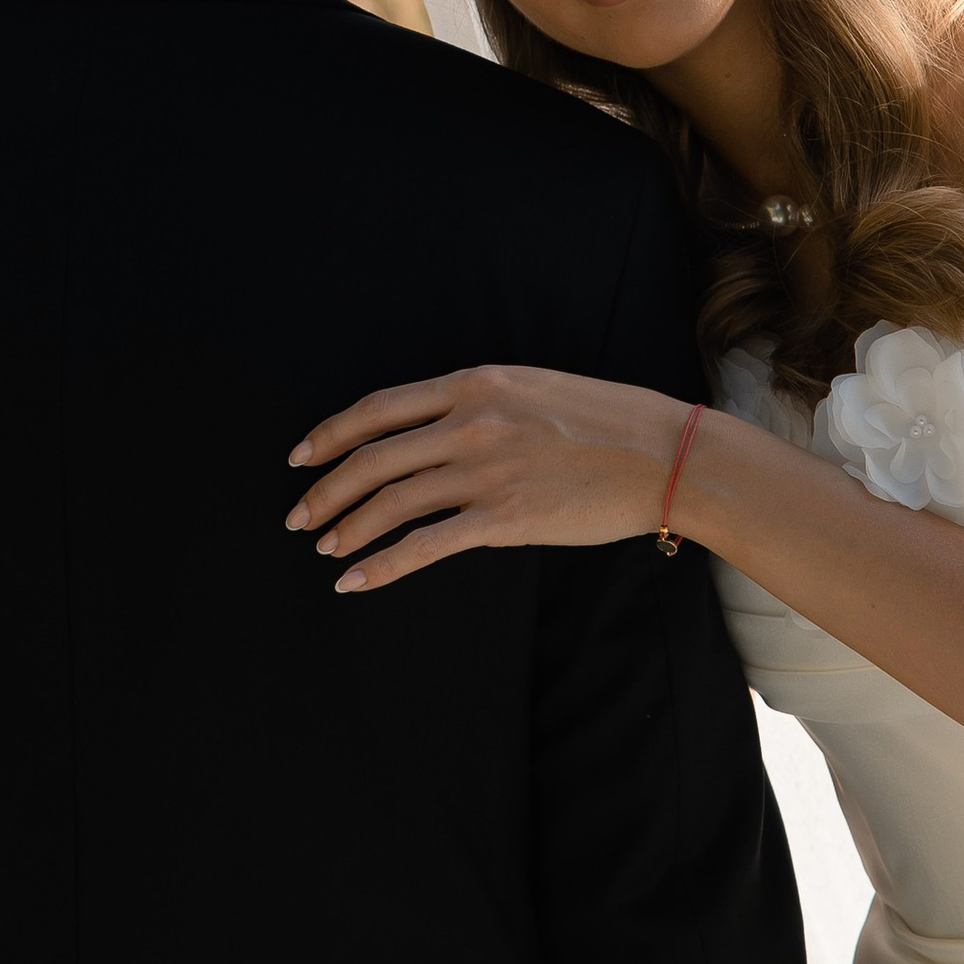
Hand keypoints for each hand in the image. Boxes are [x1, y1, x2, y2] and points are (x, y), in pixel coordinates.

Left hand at [287, 367, 688, 592]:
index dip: (330, 434)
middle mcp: (469, 422)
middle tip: (299, 515)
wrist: (663, 454)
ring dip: (346, 527)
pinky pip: (424, 545)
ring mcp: (484, 470)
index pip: (378, 408)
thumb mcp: (532, 387)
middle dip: (324, 490)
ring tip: (326, 547)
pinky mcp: (503, 517)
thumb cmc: (608, 420)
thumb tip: (436, 428)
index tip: (302, 456)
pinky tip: (355, 580)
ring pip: (389, 502)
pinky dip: (381, 565)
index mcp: (473, 383)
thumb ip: (480, 402)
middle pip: (371, 458)